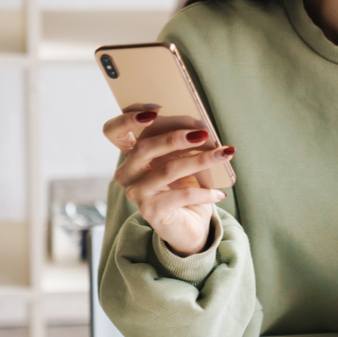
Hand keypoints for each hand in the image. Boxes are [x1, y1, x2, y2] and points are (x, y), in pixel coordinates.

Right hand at [103, 110, 234, 255]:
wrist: (189, 225)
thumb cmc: (184, 186)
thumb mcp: (181, 161)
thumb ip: (181, 144)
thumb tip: (202, 128)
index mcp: (132, 156)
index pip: (113, 132)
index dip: (127, 119)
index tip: (154, 111)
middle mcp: (128, 174)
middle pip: (144, 148)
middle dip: (176, 137)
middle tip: (203, 133)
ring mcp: (137, 193)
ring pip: (168, 170)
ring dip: (200, 160)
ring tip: (224, 154)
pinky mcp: (151, 211)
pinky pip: (182, 195)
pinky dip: (204, 192)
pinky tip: (219, 193)